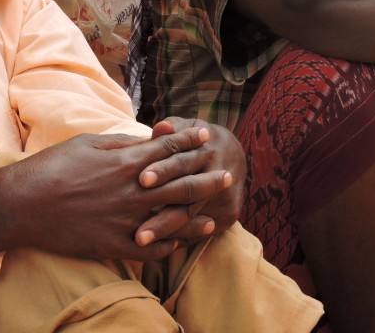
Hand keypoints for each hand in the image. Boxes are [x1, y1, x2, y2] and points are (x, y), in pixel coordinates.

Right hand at [0, 128, 233, 261]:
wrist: (23, 204)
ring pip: (173, 220)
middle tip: (226, 176)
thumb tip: (146, 141)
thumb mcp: (88, 142)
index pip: (169, 149)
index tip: (206, 138)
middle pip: (181, 185)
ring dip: (196, 218)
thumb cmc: (53, 166)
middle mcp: (133, 190)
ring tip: (213, 218)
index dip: (190, 143)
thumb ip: (122, 143)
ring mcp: (126, 220)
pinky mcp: (115, 245)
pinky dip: (169, 246)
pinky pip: (153, 248)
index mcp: (126, 161)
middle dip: (206, 179)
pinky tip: (179, 243)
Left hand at [134, 117, 245, 244]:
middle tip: (138, 228)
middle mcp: (217, 175)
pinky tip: (156, 248)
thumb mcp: (190, 129)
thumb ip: (173, 128)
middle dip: (162, 212)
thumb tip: (160, 128)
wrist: (236, 155)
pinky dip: (178, 238)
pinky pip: (201, 231)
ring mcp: (225, 199)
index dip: (162, 169)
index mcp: (205, 150)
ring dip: (166, 230)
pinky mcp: (228, 216)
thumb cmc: (200, 140)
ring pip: (191, 216)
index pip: (181, 160)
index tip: (141, 179)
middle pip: (187, 194)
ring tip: (140, 242)